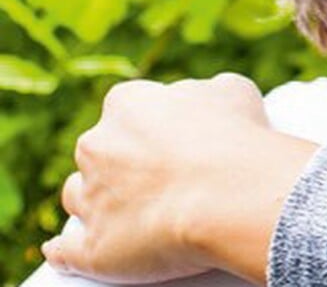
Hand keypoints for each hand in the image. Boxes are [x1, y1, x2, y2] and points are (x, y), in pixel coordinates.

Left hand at [41, 73, 316, 284]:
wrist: (233, 199)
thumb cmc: (239, 142)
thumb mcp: (235, 92)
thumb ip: (206, 93)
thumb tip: (201, 102)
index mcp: (128, 103)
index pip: (128, 107)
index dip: (154, 125)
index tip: (177, 139)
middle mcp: (98, 146)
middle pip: (100, 151)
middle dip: (125, 162)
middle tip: (166, 177)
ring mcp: (91, 197)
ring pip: (80, 196)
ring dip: (99, 202)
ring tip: (136, 215)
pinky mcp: (91, 247)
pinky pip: (67, 252)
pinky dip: (67, 253)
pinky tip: (68, 251)